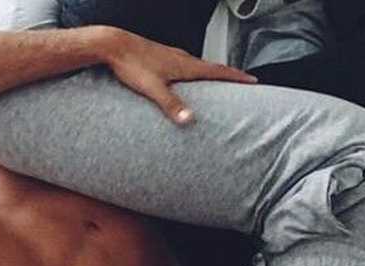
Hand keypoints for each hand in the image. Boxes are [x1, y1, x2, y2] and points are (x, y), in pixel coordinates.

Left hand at [99, 27, 257, 124]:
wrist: (112, 45)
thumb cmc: (132, 64)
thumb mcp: (153, 88)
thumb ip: (171, 104)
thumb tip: (189, 120)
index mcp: (185, 65)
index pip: (218, 71)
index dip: (236, 76)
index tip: (252, 80)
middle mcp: (181, 58)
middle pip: (212, 67)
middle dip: (228, 75)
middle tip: (242, 82)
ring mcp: (171, 55)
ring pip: (198, 65)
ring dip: (212, 72)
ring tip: (219, 82)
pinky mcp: (161, 57)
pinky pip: (185, 65)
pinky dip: (194, 72)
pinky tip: (187, 78)